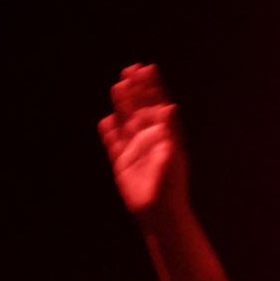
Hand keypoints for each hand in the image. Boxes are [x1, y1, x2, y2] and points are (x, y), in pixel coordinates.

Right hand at [98, 62, 188, 223]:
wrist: (160, 213)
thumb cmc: (171, 185)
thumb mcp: (173, 154)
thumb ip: (170, 129)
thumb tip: (170, 106)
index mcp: (165, 135)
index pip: (158, 105)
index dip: (153, 87)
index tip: (148, 68)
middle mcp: (151, 140)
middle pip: (141, 108)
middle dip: (136, 89)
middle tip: (130, 69)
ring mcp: (136, 150)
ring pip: (126, 121)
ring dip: (122, 104)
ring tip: (118, 86)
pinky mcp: (123, 163)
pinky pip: (114, 143)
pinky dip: (109, 131)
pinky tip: (106, 120)